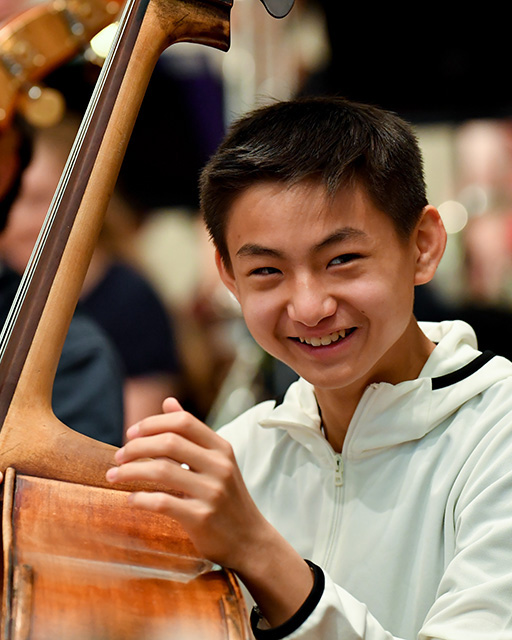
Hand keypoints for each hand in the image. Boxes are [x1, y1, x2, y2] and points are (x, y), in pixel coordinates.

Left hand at [106, 398, 313, 626]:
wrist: (250, 540)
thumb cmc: (228, 497)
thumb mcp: (216, 461)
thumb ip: (192, 433)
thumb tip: (168, 401)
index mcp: (221, 448)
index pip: (183, 421)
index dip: (153, 423)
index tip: (131, 433)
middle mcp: (219, 466)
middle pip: (169, 442)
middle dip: (136, 446)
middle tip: (119, 456)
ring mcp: (212, 492)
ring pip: (162, 470)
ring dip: (130, 471)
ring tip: (114, 476)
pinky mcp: (202, 517)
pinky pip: (163, 502)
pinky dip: (141, 498)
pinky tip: (131, 498)